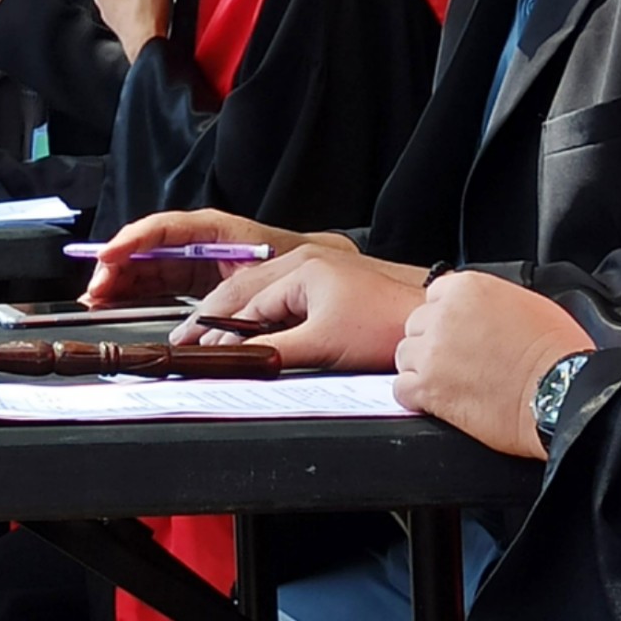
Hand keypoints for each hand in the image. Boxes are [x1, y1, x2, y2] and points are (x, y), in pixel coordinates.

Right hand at [82, 209, 341, 306]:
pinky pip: (152, 281)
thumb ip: (235, 293)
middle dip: (115, 266)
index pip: (162, 228)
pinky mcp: (190, 279)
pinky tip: (113, 303)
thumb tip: (202, 318)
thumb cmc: (295, 264)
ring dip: (117, 281)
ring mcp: (190, 259)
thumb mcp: (266, 276)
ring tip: (95, 299)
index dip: (132, 241)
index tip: (110, 256)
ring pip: (143, 265)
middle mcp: (196, 241)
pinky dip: (130, 291)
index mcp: (213, 229)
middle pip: (144, 247)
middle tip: (94, 289)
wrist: (319, 276)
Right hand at [182, 246, 426, 371]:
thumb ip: (275, 351)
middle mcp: (307, 260)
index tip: (199, 352)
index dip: (220, 332)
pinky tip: (257, 334)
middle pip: (245, 290)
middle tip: (190, 341)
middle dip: (214, 317)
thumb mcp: (323, 344)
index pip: (245, 303)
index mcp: (300, 267)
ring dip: (238, 316)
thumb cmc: (388, 323)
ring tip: (214, 339)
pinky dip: (262, 316)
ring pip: (263, 293)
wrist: (430, 320)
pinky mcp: (333, 285)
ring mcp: (320, 270)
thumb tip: (238, 360)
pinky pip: (283, 298)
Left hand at [392, 272, 593, 458]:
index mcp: (468, 288)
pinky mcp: (429, 387)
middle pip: (416, 326)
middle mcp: (445, 315)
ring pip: (405, 356)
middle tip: (458, 361)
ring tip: (452, 382)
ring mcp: (433, 351)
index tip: (458, 333)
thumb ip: (491, 301)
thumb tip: (482, 312)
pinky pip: (401, 388)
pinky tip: (441, 400)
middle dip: (433, 343)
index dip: (445, 317)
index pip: (434, 296)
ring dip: (422, 369)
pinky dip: (417, 396)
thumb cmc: (558, 353)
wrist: (563, 394)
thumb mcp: (528, 303)